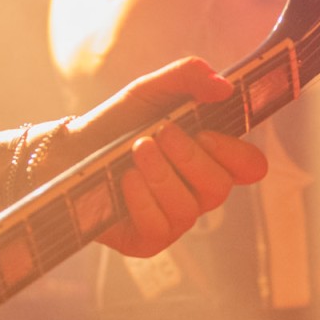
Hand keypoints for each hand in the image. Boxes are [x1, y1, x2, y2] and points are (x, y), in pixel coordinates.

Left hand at [61, 57, 267, 256]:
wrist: (68, 151)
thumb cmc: (117, 123)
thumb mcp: (149, 91)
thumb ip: (187, 77)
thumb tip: (224, 87)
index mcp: (210, 158)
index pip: (250, 167)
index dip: (236, 152)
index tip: (206, 131)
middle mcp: (198, 193)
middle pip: (220, 187)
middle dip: (189, 156)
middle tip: (160, 132)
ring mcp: (175, 220)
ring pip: (189, 208)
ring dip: (161, 173)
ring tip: (136, 150)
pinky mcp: (148, 241)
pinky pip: (159, 226)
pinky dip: (141, 198)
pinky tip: (124, 180)